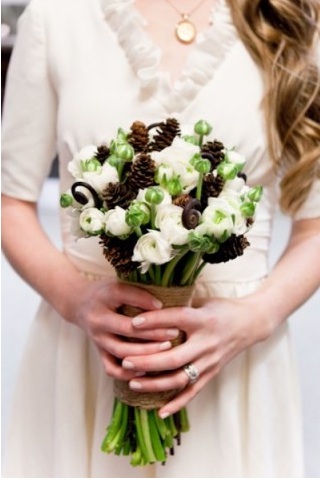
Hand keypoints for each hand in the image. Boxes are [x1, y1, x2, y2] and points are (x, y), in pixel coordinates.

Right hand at [68, 277, 180, 381]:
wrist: (79, 304)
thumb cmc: (108, 293)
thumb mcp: (119, 283)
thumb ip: (138, 290)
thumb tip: (165, 302)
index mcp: (105, 296)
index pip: (125, 295)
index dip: (145, 300)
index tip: (163, 305)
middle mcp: (99, 318)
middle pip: (126, 328)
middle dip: (153, 332)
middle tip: (174, 332)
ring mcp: (97, 338)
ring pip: (121, 351)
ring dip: (146, 352)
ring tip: (167, 349)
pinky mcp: (98, 352)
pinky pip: (111, 368)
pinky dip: (128, 372)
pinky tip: (147, 370)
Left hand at [120, 295, 273, 416]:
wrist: (250, 323)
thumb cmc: (221, 309)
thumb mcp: (202, 302)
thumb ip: (180, 306)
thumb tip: (148, 304)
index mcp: (203, 320)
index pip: (176, 319)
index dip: (154, 321)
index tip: (133, 323)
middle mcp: (207, 343)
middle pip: (174, 357)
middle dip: (147, 362)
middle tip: (126, 362)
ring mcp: (210, 361)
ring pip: (180, 379)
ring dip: (155, 384)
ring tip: (132, 382)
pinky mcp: (212, 373)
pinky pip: (193, 392)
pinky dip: (177, 404)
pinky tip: (160, 412)